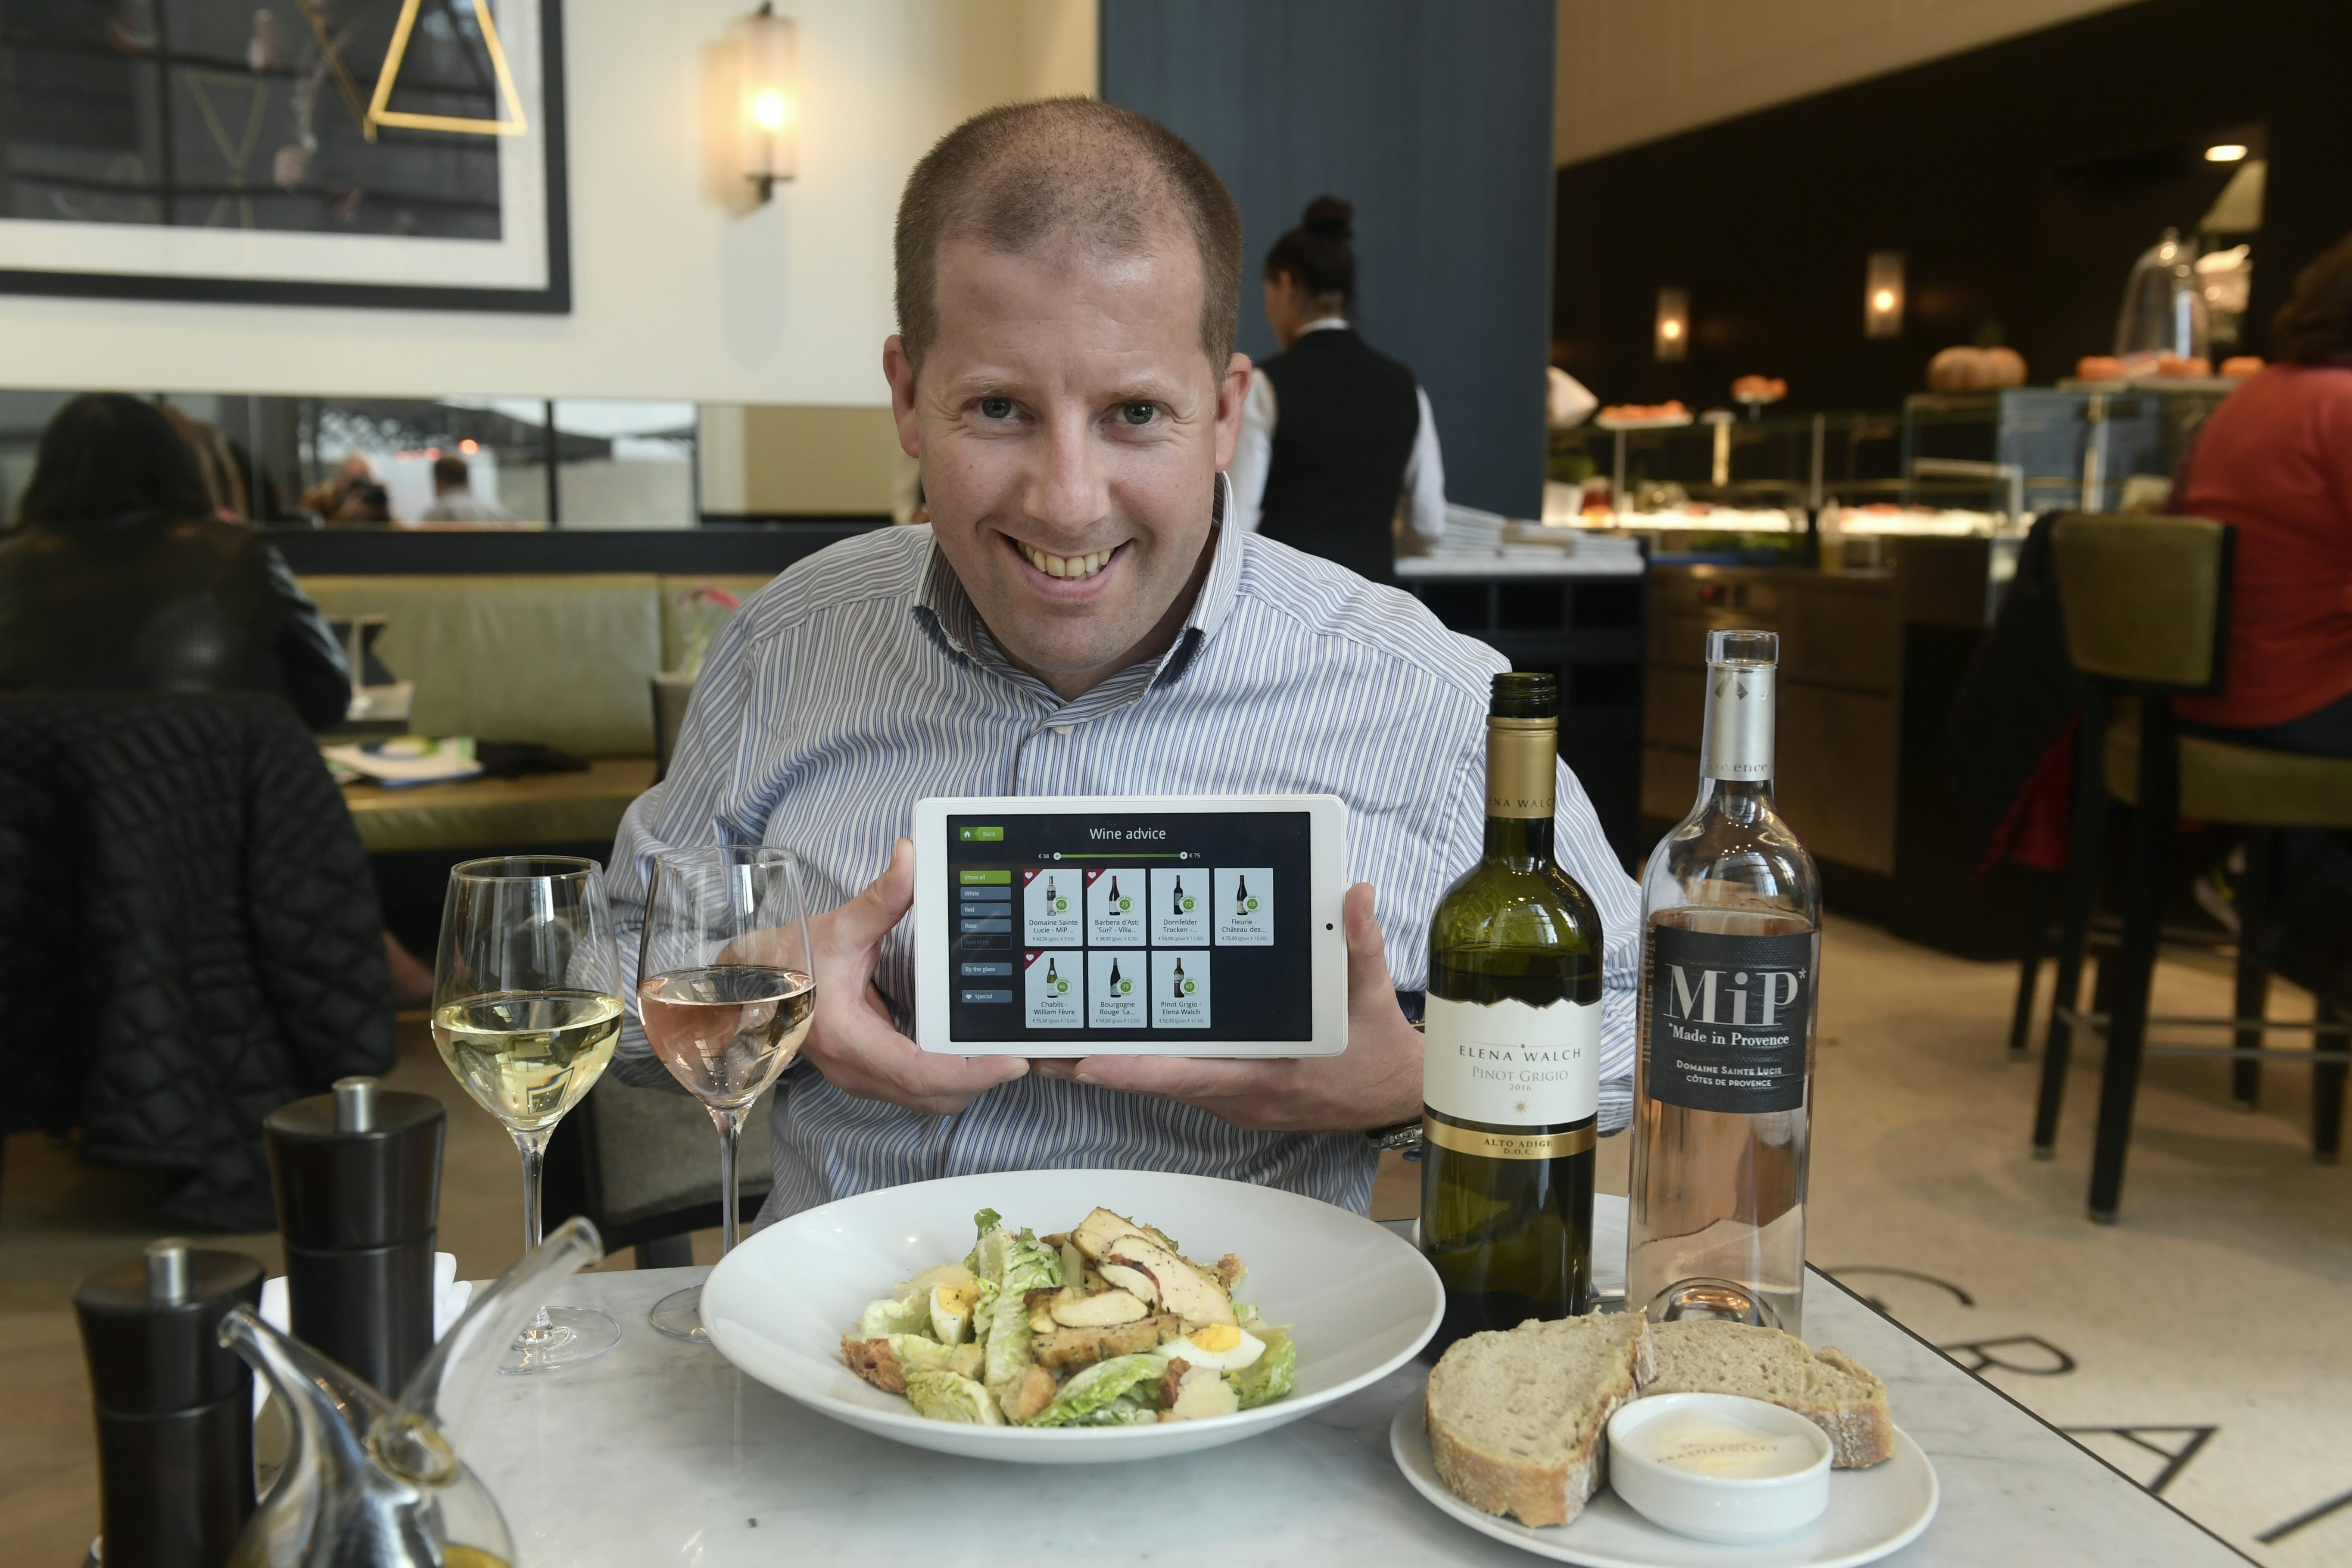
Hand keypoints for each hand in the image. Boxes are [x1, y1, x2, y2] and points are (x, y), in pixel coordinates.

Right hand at [799, 838, 1026, 1114]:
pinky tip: (972, 1053)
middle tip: (1023, 1053)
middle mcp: (856, 1069)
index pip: (918, 1072)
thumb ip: (881, 897)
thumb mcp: (838, 926)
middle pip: (931, 1096)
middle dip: (981, 1081)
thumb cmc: (789, 960)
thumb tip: (910, 856)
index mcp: (849, 1038)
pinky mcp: (868, 1073)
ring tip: (1005, 1055)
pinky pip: (916, 1088)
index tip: (1011, 1061)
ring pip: (926, 1100)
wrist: (750, 986)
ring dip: (967, 1084)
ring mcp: (861, 1076)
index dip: (970, 1073)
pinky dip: (949, 1079)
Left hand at [1034, 883, 1421, 1131]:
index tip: (1085, 1062)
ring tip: (1052, 1048)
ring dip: (1110, 1067)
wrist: (1394, 1097)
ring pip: (1160, 1083)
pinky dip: (1140, 1065)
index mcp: (1267, 1077)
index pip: (1190, 1073)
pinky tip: (1105, 1046)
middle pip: (1156, 1082)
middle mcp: (1239, 1096)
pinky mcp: (1229, 1094)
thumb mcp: (1375, 1001)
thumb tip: (1354, 895)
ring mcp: (1231, 1099)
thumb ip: (1362, 946)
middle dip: (1096, 1067)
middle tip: (1038, 1050)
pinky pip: (1176, 1079)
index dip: (1134, 1070)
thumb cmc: (1379, 1055)